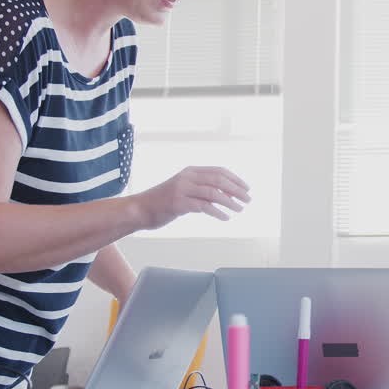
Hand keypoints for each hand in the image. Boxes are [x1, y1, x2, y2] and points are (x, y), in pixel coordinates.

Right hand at [135, 166, 250, 228]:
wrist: (140, 209)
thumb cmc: (163, 201)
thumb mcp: (184, 189)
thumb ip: (201, 189)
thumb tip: (226, 194)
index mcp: (190, 171)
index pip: (219, 171)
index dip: (235, 179)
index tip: (246, 188)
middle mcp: (187, 177)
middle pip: (219, 180)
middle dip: (237, 190)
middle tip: (248, 199)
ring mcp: (182, 190)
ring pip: (213, 193)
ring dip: (230, 202)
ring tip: (240, 209)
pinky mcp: (178, 203)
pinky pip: (203, 206)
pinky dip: (217, 212)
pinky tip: (225, 217)